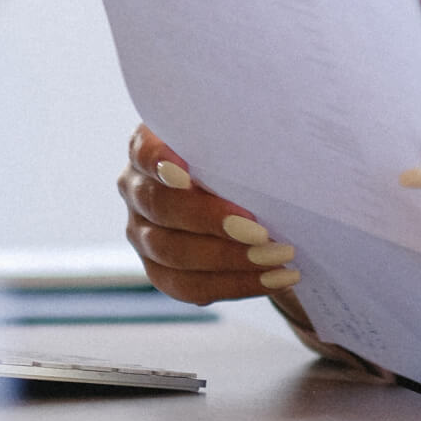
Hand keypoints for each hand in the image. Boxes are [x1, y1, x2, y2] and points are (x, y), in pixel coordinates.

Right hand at [118, 123, 300, 304]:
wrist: (249, 190)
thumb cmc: (246, 152)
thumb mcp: (242, 134)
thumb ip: (244, 136)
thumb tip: (283, 142)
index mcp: (148, 147)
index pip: (143, 150)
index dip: (159, 160)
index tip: (186, 172)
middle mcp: (138, 190)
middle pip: (162, 208)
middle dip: (212, 221)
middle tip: (261, 230)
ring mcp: (143, 233)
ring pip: (174, 254)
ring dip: (231, 259)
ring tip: (278, 257)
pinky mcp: (160, 270)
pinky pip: (190, 286)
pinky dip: (235, 284)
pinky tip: (274, 279)